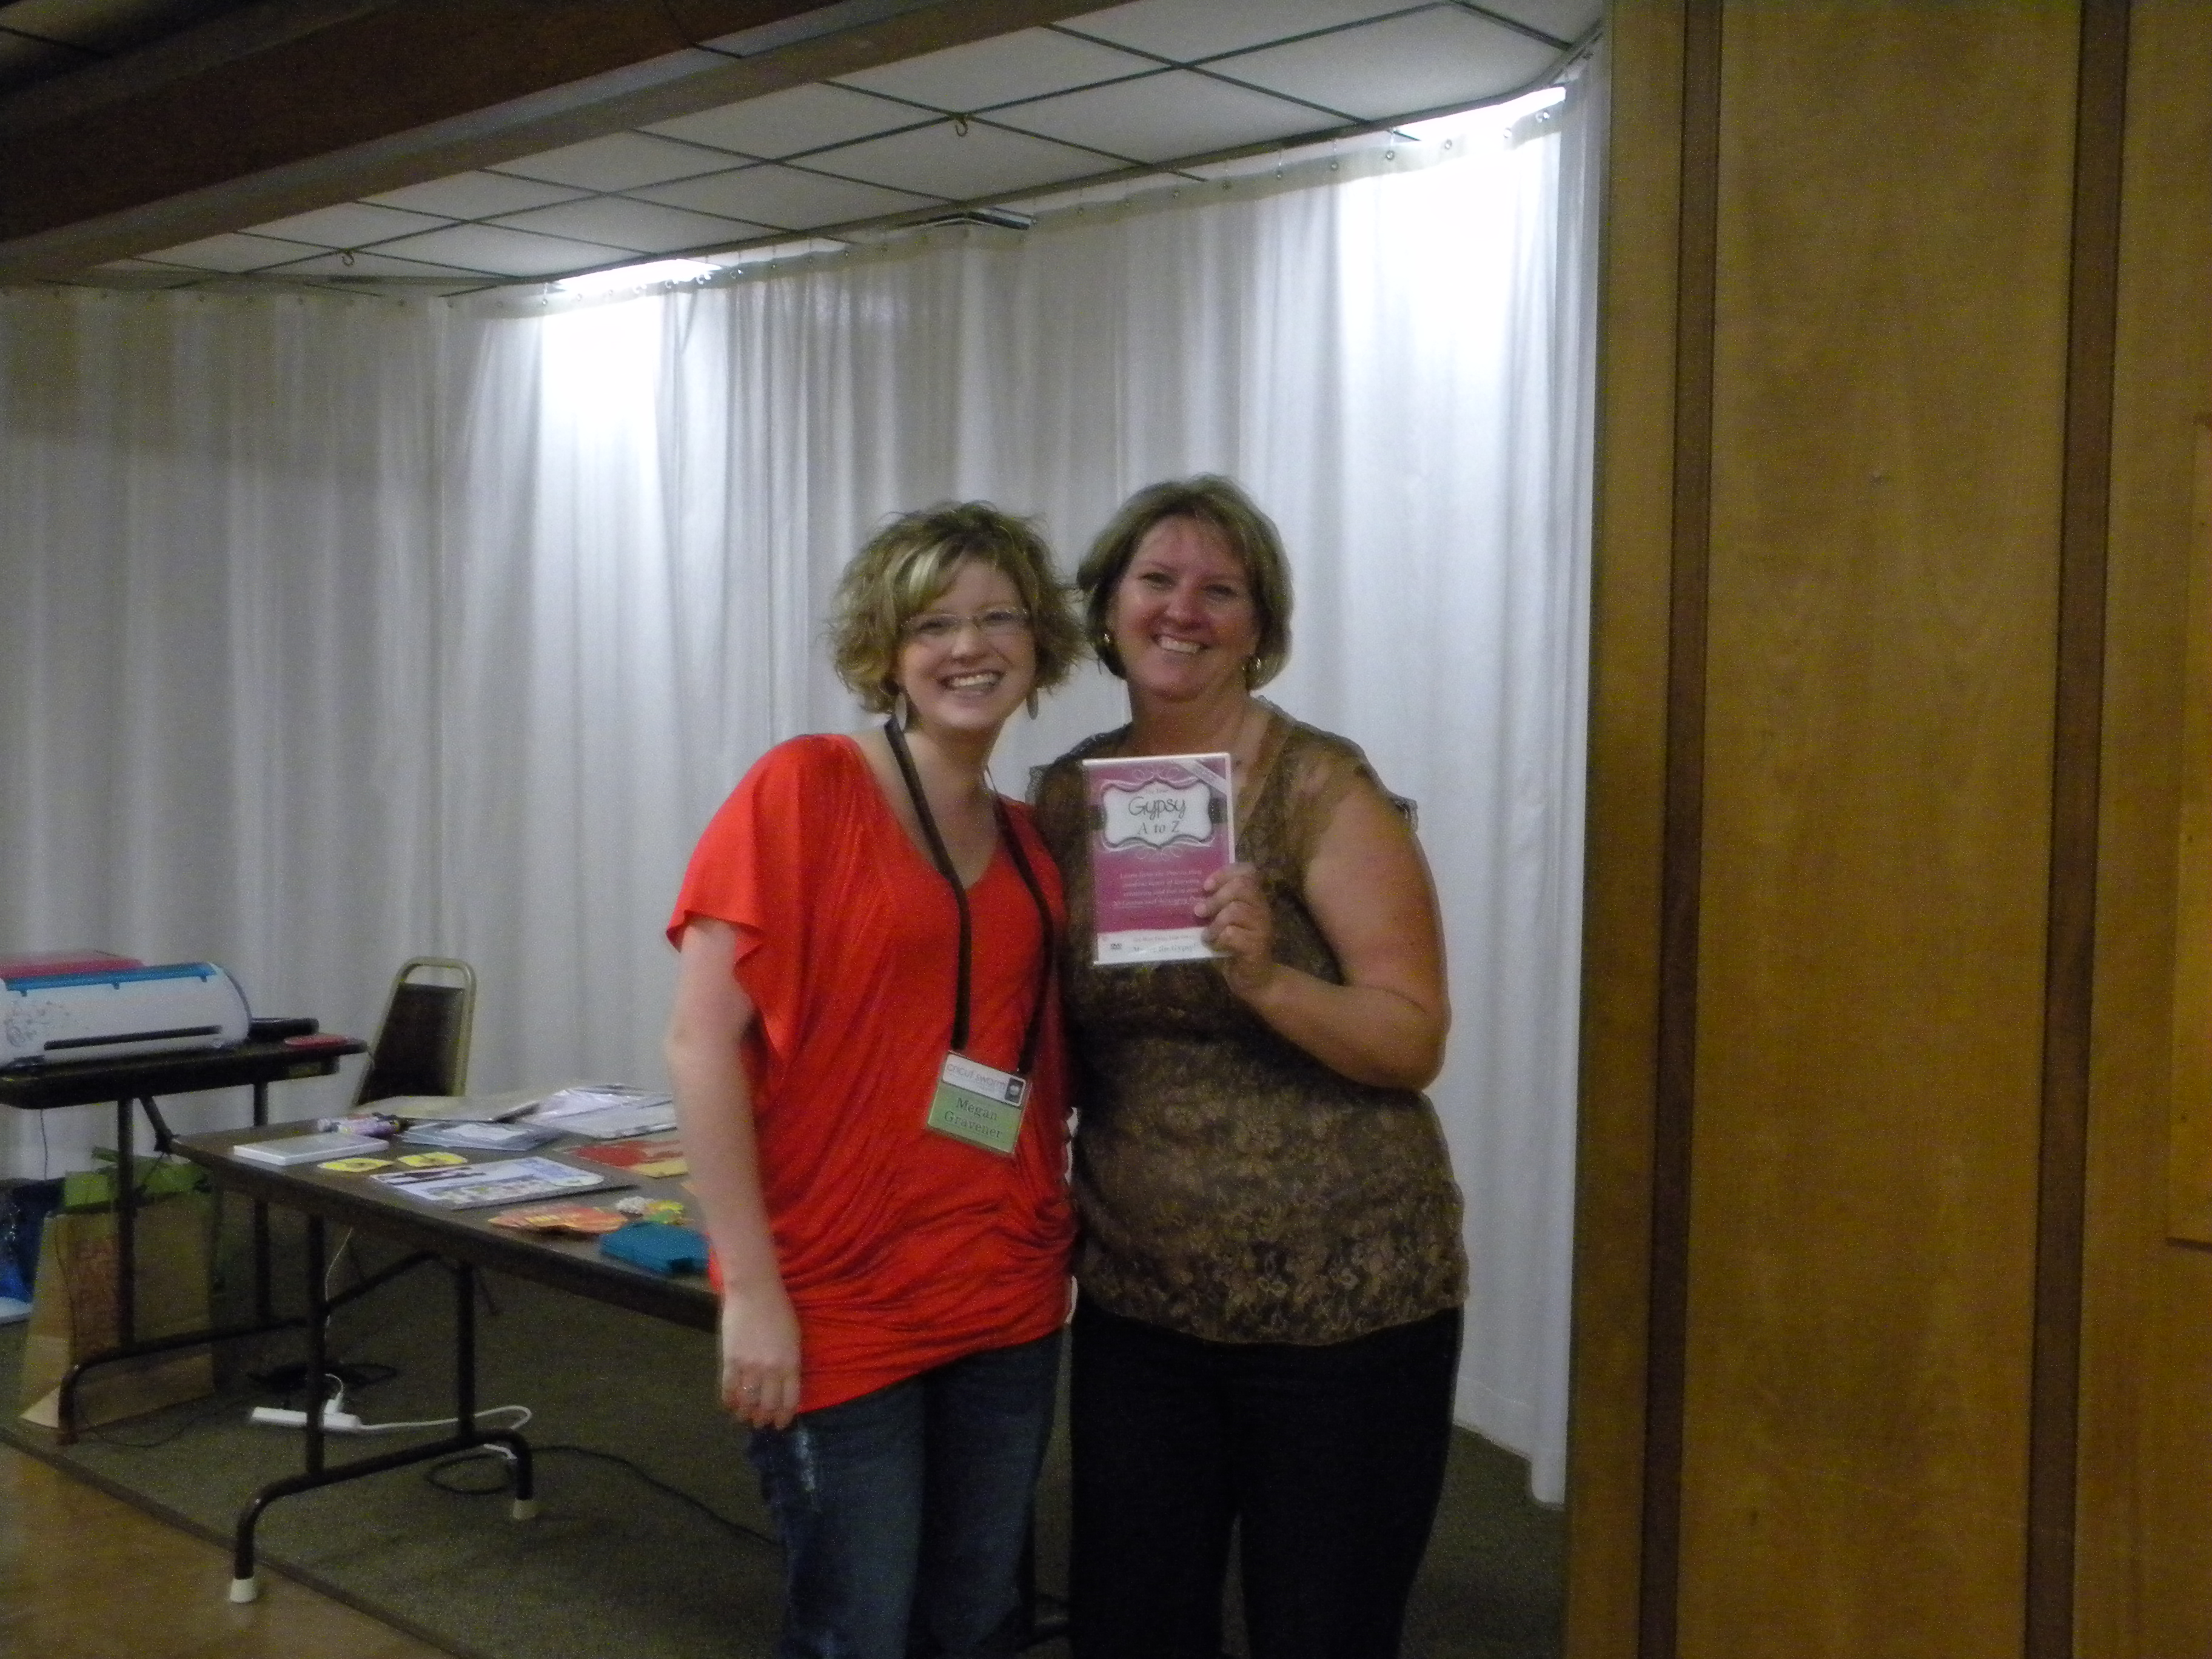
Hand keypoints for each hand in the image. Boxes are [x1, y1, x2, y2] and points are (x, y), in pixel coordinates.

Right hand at [719, 1283, 801, 1429]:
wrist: (755, 1291)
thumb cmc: (779, 1310)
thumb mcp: (794, 1339)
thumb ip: (790, 1364)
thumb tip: (785, 1386)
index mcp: (791, 1364)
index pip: (789, 1401)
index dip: (784, 1417)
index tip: (780, 1424)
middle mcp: (771, 1369)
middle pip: (767, 1405)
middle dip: (764, 1419)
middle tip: (760, 1423)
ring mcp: (749, 1366)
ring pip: (747, 1401)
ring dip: (745, 1414)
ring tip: (744, 1417)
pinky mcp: (730, 1360)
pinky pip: (728, 1388)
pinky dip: (728, 1401)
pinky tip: (729, 1406)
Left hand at [1198, 862, 1275, 998]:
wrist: (1253, 979)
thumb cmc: (1234, 947)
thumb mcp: (1225, 921)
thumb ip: (1216, 906)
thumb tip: (1190, 894)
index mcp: (1254, 899)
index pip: (1248, 871)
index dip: (1226, 873)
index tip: (1206, 886)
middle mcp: (1262, 909)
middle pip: (1242, 886)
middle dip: (1216, 897)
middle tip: (1199, 911)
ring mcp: (1262, 928)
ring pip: (1236, 910)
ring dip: (1215, 922)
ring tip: (1207, 934)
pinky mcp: (1256, 947)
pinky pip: (1232, 935)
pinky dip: (1218, 939)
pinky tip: (1215, 946)